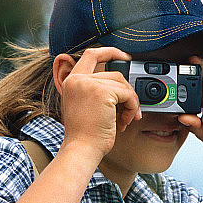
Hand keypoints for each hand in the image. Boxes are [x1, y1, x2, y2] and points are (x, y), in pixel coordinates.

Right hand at [54, 47, 141, 162]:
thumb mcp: (84, 107)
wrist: (81, 150)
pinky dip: (131, 108)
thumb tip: (120, 86)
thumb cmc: (84, 137)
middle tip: (131, 108)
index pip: (91, 54)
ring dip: (130, 103)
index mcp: (71, 82)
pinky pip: (127, 94)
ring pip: (123, 84)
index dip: (110, 52)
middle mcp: (78, 80)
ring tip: (124, 120)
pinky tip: (123, 122)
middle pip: (114, 73)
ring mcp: (89, 84)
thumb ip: (95, 91)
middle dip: (127, 91)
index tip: (125, 57)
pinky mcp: (103, 92)